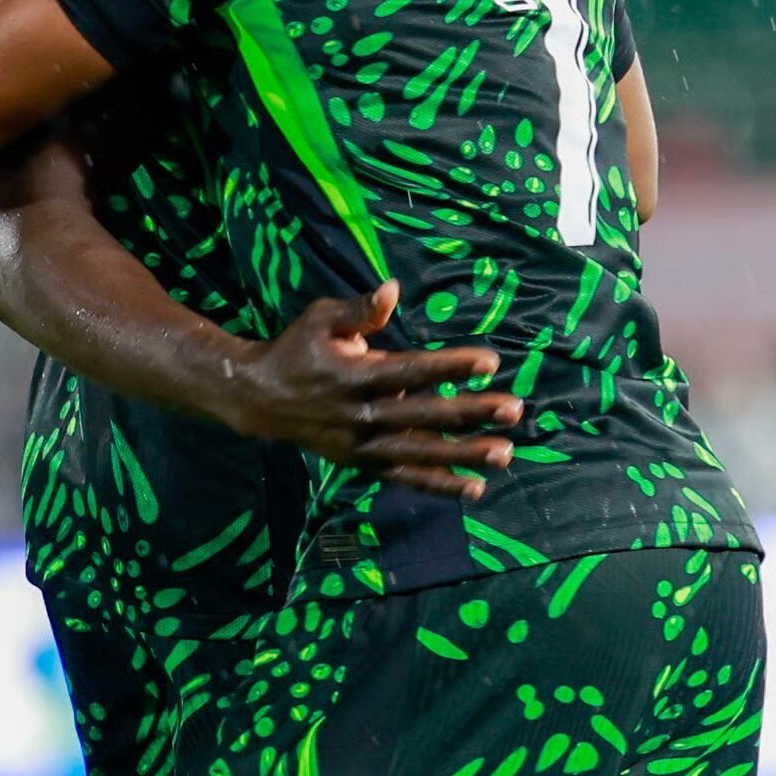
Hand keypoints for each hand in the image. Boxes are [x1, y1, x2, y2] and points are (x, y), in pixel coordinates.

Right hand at [233, 280, 522, 500]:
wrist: (260, 399)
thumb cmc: (297, 349)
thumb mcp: (321, 319)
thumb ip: (360, 310)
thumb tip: (392, 289)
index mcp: (355, 376)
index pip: (412, 372)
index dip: (452, 367)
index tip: (490, 361)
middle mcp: (362, 416)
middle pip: (425, 416)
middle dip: (472, 413)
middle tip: (514, 408)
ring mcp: (363, 446)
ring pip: (421, 454)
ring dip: (465, 455)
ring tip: (506, 452)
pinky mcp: (363, 464)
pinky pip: (406, 477)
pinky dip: (439, 484)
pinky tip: (475, 486)